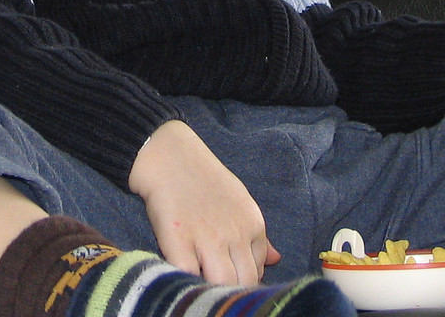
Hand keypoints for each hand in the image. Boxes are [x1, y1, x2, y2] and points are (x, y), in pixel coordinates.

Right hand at [127, 120, 280, 284]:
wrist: (169, 155)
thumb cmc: (204, 178)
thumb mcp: (240, 201)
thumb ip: (257, 235)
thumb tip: (276, 259)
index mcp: (253, 225)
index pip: (258, 271)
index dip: (243, 281)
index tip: (231, 280)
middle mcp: (234, 234)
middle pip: (243, 283)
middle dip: (232, 289)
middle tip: (217, 288)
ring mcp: (207, 238)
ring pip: (221, 285)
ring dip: (212, 290)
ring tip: (202, 286)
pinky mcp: (178, 240)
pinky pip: (189, 276)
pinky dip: (187, 282)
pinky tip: (184, 278)